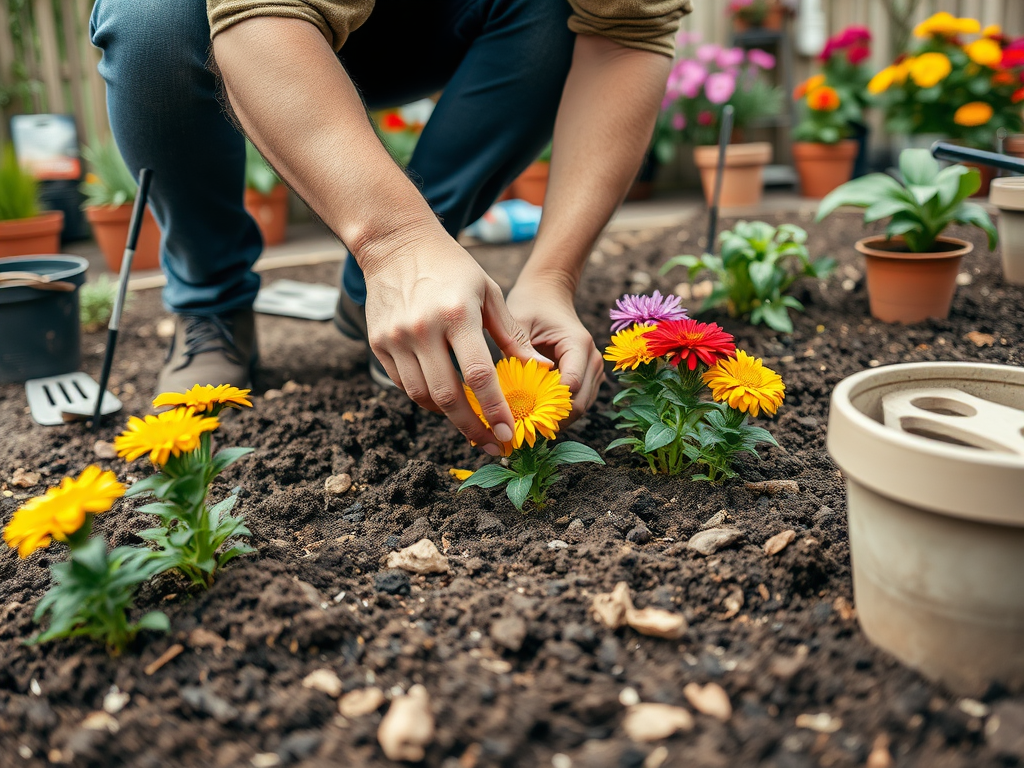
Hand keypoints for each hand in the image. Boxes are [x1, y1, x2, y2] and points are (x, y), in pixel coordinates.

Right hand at [361, 229, 550, 454]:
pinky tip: (444, 400)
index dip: (494, 409)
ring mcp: (395, 338)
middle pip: (447, 395)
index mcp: (457, 315)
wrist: (396, 244)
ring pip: (422, 396)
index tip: (508, 433)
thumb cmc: (453, 268)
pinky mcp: (378, 344)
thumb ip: (514, 335)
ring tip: (470, 423)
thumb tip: (543, 371)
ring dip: (447, 416)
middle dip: (471, 427)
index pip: (478, 374)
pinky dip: (425, 398)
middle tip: (491, 444)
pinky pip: (404, 384)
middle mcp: (422, 329)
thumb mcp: (489, 292)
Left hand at [505, 275, 603, 424]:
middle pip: (579, 404)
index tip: (520, 418)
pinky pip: (575, 403)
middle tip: (519, 429)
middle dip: (551, 419)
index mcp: (578, 344)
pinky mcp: (586, 377)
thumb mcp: (518, 323)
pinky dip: (556, 412)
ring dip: (554, 419)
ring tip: (524, 425)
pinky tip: (533, 415)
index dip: (547, 406)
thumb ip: (519, 353)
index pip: (570, 386)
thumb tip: (513, 390)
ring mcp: (593, 370)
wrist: (547, 294)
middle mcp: (592, 359)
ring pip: (579, 408)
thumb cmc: (530, 305)